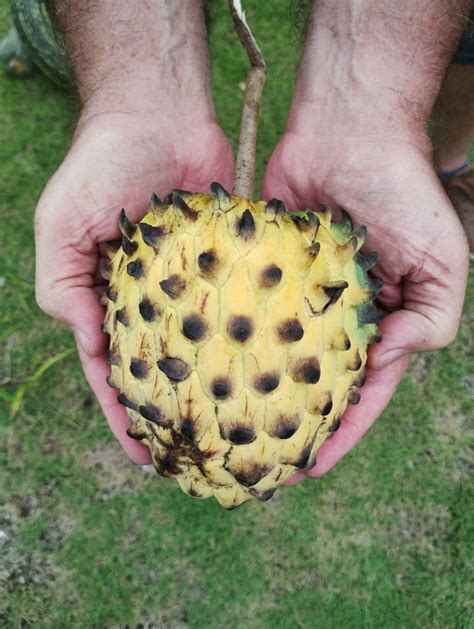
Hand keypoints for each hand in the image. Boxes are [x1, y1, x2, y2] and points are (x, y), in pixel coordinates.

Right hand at [35, 111, 233, 462]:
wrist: (160, 114)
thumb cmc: (101, 165)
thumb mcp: (60, 227)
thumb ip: (61, 288)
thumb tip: (88, 347)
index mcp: (107, 298)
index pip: (112, 370)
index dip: (124, 415)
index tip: (145, 457)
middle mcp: (152, 300)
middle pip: (162, 370)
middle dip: (174, 414)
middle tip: (196, 460)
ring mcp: (193, 286)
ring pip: (204, 350)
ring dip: (214, 389)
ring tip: (236, 433)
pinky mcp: (229, 266)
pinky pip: (239, 311)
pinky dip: (246, 342)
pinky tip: (264, 375)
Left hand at [262, 128, 468, 481]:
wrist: (350, 130)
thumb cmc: (403, 190)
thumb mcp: (444, 259)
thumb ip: (432, 317)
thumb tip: (389, 358)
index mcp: (381, 320)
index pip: (363, 391)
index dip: (343, 432)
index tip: (311, 467)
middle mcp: (336, 315)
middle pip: (315, 383)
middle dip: (294, 423)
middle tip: (263, 463)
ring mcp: (296, 295)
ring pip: (276, 355)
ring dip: (258, 390)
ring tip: (230, 430)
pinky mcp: (263, 271)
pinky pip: (247, 312)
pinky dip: (232, 339)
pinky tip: (208, 370)